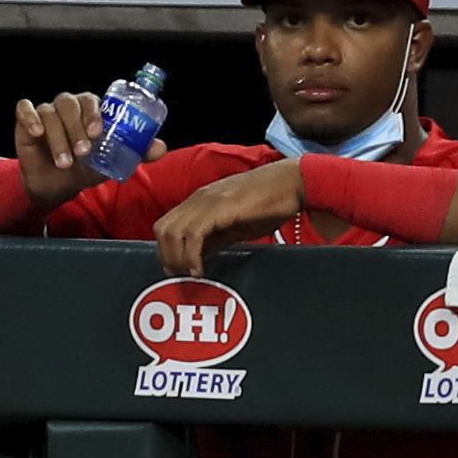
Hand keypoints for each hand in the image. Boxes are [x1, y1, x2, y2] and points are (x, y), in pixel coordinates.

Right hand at [9, 92, 136, 211]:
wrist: (56, 186)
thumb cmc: (84, 168)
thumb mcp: (111, 162)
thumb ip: (136, 153)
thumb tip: (160, 148)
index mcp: (89, 110)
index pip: (92, 101)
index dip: (94, 113)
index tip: (98, 132)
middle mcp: (68, 108)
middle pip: (70, 105)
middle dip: (77, 129)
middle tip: (84, 152)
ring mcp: (46, 113)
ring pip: (50, 112)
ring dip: (59, 138)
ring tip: (65, 162)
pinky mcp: (25, 122)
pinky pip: (25, 110)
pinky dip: (30, 118)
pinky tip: (37, 133)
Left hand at [154, 158, 306, 276]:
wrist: (294, 183)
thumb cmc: (270, 202)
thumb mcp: (234, 225)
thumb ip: (214, 238)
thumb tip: (198, 256)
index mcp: (199, 202)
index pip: (166, 225)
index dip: (166, 250)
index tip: (176, 270)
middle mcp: (198, 199)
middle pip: (162, 229)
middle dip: (167, 256)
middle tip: (180, 275)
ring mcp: (207, 202)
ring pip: (173, 232)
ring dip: (177, 258)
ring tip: (191, 273)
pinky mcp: (220, 207)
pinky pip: (194, 234)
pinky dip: (192, 255)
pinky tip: (200, 269)